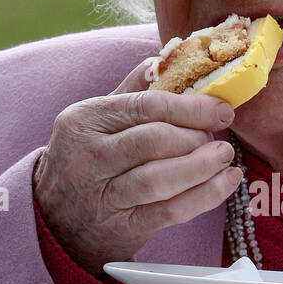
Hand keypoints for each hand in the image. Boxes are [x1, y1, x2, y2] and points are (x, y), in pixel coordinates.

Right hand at [32, 58, 240, 275]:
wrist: (57, 221)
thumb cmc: (86, 160)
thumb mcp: (95, 121)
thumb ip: (132, 91)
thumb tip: (168, 56)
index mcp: (85, 119)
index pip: (146, 107)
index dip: (191, 107)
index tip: (223, 109)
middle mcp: (89, 156)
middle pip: (154, 140)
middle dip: (195, 137)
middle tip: (217, 139)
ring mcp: (103, 195)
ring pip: (160, 179)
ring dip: (202, 167)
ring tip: (224, 158)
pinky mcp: (122, 227)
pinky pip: (169, 211)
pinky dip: (204, 196)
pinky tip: (226, 182)